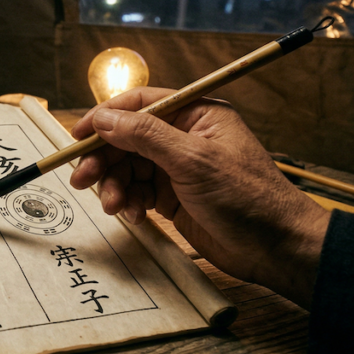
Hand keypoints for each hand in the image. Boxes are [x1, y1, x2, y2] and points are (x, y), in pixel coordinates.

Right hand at [69, 87, 329, 308]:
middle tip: (81, 178)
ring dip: (114, 185)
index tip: (77, 135)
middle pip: (127, 138)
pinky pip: (137, 191)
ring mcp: (177, 167)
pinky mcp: (173, 196)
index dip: (105, 117)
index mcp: (196, 114)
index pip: (139, 104)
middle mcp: (184, 137)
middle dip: (103, 158)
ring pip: (128, 167)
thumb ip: (145, 135)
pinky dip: (128, 202)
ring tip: (112, 205)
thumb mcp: (193, 160)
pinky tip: (131, 215)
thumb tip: (104, 118)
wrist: (276, 249)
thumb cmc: (247, 198)